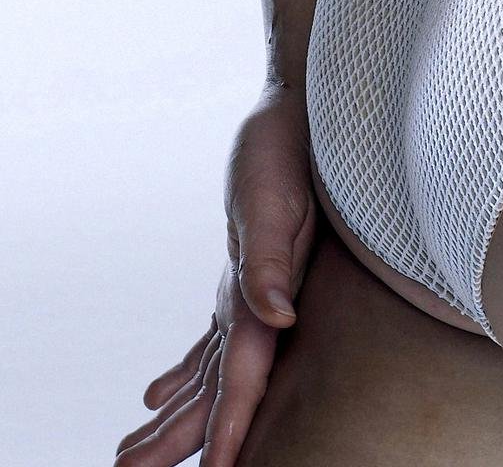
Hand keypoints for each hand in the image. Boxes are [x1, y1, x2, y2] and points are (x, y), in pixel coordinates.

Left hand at [115, 85, 316, 466]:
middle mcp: (262, 307)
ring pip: (213, 373)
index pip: (244, 380)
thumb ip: (273, 263)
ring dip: (177, 415)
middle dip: (180, 437)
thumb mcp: (277, 202)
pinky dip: (188, 373)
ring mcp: (254, 299)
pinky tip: (158, 392)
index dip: (231, 429)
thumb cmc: (290, 156)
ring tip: (134, 454)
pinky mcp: (247, 282)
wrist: (313, 123)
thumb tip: (278, 316)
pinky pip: (214, 343)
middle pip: (220, 389)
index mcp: (267, 297)